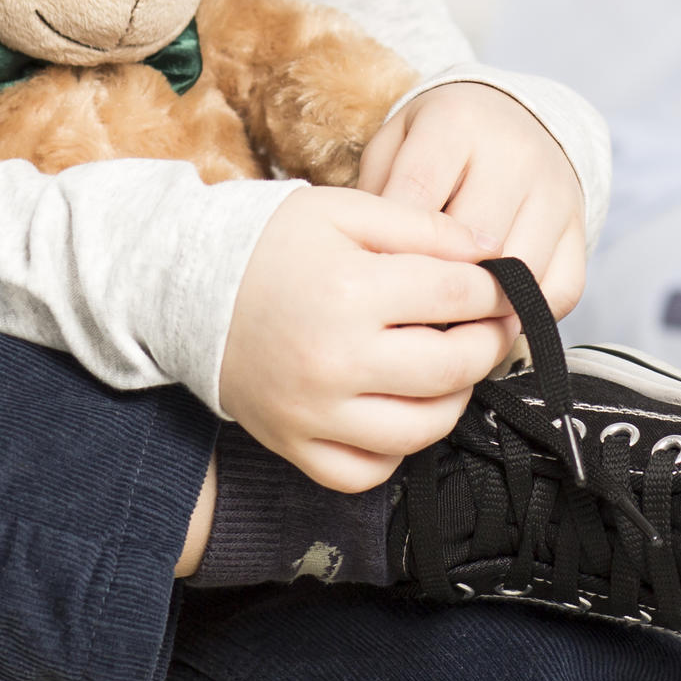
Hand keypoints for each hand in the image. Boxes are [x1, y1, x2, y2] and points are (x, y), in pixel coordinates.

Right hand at [218, 187, 510, 491]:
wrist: (183, 288)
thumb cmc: (266, 243)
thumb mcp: (344, 210)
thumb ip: (422, 226)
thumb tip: (489, 254)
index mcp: (350, 291)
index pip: (457, 298)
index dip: (493, 289)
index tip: (498, 284)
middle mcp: (335, 361)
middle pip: (453, 368)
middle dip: (488, 342)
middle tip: (490, 325)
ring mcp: (314, 413)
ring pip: (423, 429)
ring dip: (454, 397)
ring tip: (448, 365)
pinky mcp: (295, 445)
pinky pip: (369, 471)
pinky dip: (396, 448)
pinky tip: (398, 408)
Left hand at [356, 82, 585, 323]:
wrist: (511, 119)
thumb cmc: (436, 143)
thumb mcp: (394, 144)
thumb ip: (377, 191)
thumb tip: (374, 261)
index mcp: (456, 121)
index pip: (418, 193)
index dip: (391, 244)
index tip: (372, 277)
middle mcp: (515, 152)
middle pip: (474, 240)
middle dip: (436, 281)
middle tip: (403, 310)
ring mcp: (555, 191)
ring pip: (521, 271)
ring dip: (480, 306)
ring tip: (444, 320)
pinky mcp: (579, 229)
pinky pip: (561, 290)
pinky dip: (525, 314)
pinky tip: (489, 316)